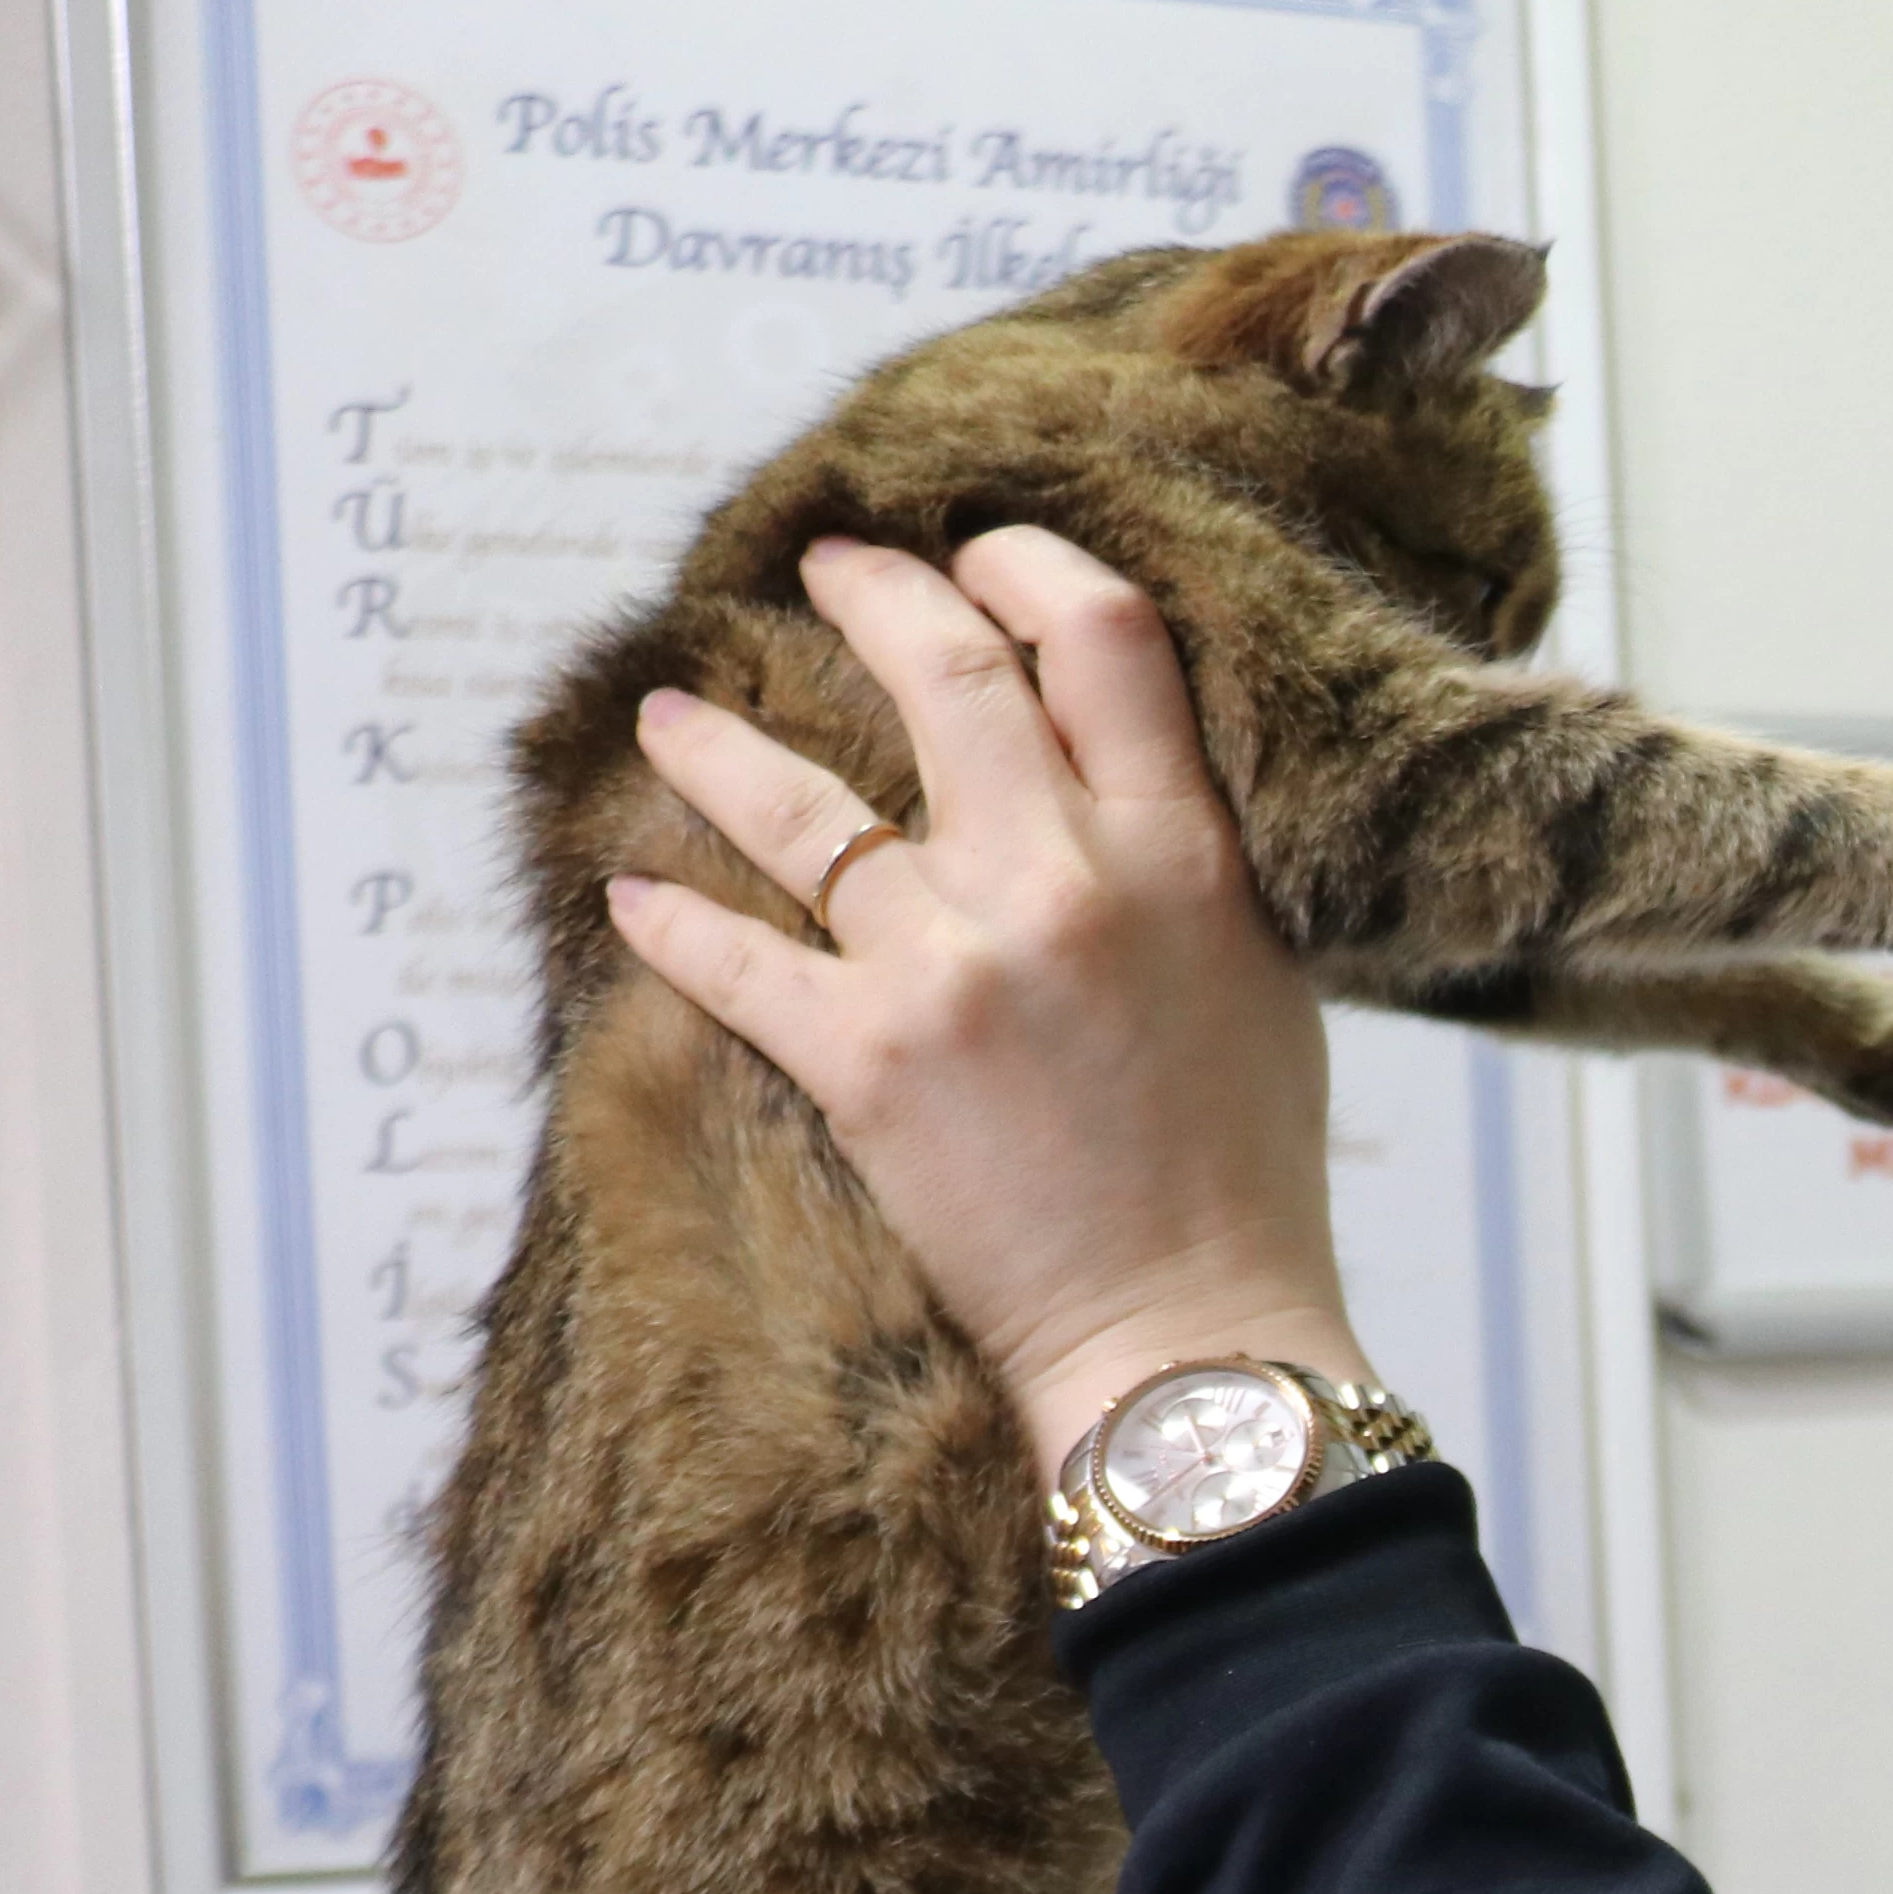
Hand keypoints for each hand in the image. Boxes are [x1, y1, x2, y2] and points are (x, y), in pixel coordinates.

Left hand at [606, 529, 1369, 1480]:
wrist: (1187, 1337)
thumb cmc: (1242, 1175)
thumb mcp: (1261, 978)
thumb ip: (1187, 860)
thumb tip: (1115, 778)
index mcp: (1178, 853)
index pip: (1101, 637)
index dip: (1026, 568)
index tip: (976, 555)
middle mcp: (1060, 882)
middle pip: (946, 675)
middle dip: (872, 599)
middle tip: (822, 572)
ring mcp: (951, 966)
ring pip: (804, 805)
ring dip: (719, 748)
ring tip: (669, 718)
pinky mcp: (865, 1062)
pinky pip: (736, 963)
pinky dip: (673, 925)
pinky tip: (631, 899)